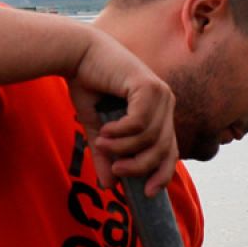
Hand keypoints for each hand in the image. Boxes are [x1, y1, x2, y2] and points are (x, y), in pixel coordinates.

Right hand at [68, 30, 177, 195]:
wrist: (77, 53)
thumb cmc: (88, 86)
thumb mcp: (99, 130)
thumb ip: (107, 156)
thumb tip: (109, 186)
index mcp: (160, 113)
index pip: (170, 151)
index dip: (161, 174)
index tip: (145, 193)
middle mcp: (166, 102)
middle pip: (163, 149)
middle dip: (139, 166)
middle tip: (116, 171)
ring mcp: (161, 93)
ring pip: (150, 137)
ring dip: (124, 147)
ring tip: (102, 144)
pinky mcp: (148, 86)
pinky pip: (140, 122)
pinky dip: (122, 132)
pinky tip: (105, 130)